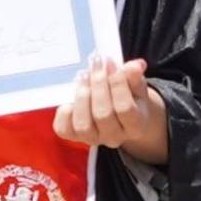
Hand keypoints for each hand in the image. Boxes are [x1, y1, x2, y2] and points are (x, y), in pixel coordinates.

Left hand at [50, 53, 168, 158]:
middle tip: (95, 64)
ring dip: (82, 96)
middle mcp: (114, 137)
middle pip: (103, 115)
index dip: (117, 84)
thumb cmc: (130, 97)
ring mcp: (93, 138)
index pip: (125, 108)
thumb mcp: (136, 86)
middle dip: (98, 85)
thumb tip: (135, 66)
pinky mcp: (74, 136)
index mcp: (135, 126)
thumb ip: (135, 76)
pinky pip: (64, 128)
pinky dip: (64, 112)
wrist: (121, 114)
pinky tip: (70, 97)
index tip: (110, 62)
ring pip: (83, 124)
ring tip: (83, 76)